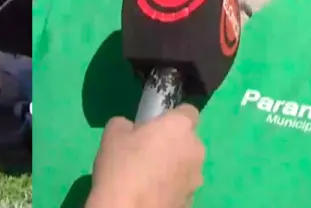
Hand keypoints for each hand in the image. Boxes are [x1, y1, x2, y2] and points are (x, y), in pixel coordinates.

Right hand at [86, 105, 204, 207]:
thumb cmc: (121, 165)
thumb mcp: (113, 132)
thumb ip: (128, 124)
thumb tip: (132, 130)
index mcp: (180, 127)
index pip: (189, 111)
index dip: (172, 116)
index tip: (155, 125)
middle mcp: (196, 150)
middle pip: (187, 140)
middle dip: (172, 143)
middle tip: (146, 151)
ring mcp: (196, 178)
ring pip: (186, 164)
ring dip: (172, 166)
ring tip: (147, 177)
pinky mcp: (192, 200)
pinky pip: (181, 186)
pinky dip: (170, 187)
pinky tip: (150, 193)